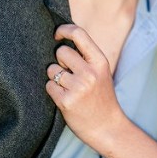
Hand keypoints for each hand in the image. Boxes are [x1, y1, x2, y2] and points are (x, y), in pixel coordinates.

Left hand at [45, 24, 125, 151]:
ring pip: (51, 69)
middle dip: (59, 60)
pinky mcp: (66, 101)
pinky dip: (53, 90)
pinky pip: (49, 86)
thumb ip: (87, 58)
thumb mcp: (101, 73)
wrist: (107, 127)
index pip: (79, 34)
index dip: (64, 30)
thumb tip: (62, 40)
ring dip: (55, 77)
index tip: (57, 34)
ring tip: (68, 87)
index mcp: (100, 62)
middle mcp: (90, 73)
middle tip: (68, 72)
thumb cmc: (102, 98)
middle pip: (61, 52)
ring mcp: (78, 87)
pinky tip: (64, 97)